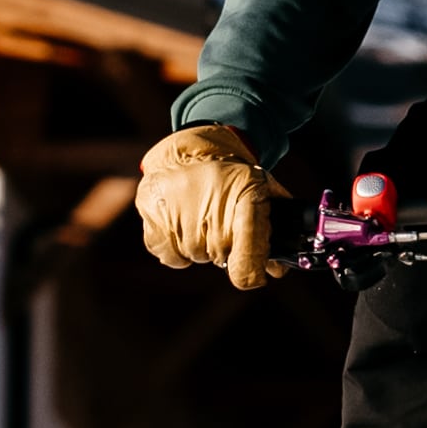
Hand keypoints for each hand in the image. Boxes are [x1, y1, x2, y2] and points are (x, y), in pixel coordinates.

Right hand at [136, 124, 288, 289]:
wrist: (191, 150)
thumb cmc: (233, 178)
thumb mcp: (262, 194)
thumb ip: (272, 234)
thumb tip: (275, 271)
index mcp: (247, 194)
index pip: (249, 248)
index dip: (250, 268)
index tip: (252, 277)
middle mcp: (210, 202)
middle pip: (220, 257)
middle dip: (225, 248)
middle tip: (222, 223)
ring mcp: (177, 209)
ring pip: (194, 256)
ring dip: (200, 245)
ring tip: (200, 217)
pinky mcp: (152, 214)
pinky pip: (169, 254)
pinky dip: (176, 246)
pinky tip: (181, 223)